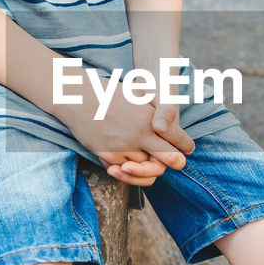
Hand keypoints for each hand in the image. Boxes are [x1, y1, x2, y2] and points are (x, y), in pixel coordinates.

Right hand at [65, 93, 193, 187]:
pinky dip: (130, 170)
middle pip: (168, 160)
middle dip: (175, 162)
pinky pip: (126, 172)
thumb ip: (156, 111)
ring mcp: (122, 149)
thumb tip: (169, 124)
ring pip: (146, 169)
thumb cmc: (108, 93)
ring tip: (151, 160)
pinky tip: (130, 163)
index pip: (178, 139)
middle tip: (176, 161)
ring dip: (149, 166)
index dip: (185, 145)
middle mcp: (138, 136)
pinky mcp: (107, 157)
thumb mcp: (138, 96)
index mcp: (149, 119)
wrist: (76, 98)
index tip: (187, 147)